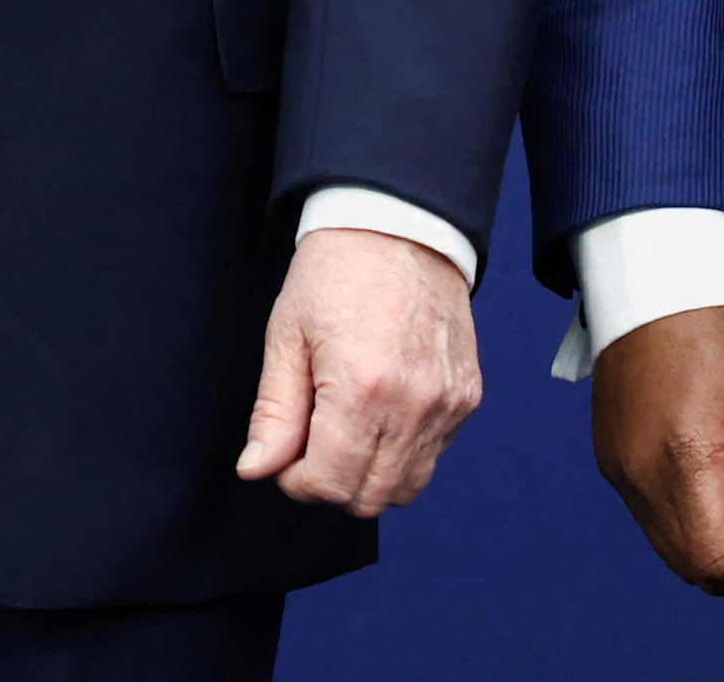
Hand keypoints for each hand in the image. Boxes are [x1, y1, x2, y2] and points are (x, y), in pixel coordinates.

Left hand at [234, 228, 484, 517]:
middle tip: (310, 445)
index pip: (329, 483)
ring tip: (344, 431)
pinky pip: (433, 457)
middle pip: (369, 497)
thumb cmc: (336, 273)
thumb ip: (274, 413)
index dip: (297, 483)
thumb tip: (257, 469)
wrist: (399, 226)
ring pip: (407, 487)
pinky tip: (378, 415)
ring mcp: (447, 403)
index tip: (284, 457)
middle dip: (330, 484)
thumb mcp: (287, 336)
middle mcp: (413, 404)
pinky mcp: (466, 397)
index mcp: (361, 388)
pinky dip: (402, 454)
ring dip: (369, 477)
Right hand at [592, 305, 723, 598]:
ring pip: (675, 551)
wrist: (653, 276)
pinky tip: (720, 476)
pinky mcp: (611, 462)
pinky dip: (694, 521)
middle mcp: (640, 476)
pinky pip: (655, 520)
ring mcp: (619, 471)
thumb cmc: (721, 327)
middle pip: (697, 568)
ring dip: (722, 544)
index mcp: (684, 457)